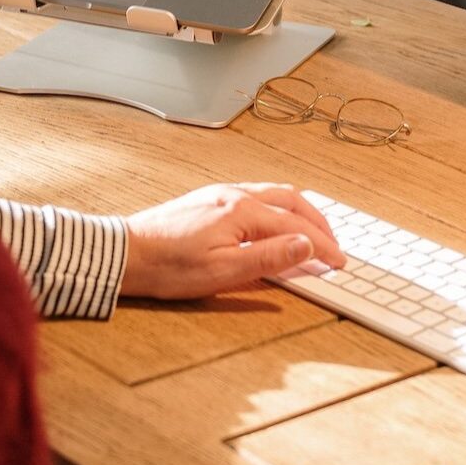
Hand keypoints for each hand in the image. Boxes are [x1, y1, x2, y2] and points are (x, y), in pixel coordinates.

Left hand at [120, 183, 347, 298]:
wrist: (127, 254)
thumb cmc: (169, 267)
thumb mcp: (224, 272)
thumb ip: (269, 257)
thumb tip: (307, 245)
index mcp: (242, 211)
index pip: (296, 226)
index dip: (322, 246)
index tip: (339, 261)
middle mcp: (234, 194)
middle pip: (291, 200)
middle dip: (318, 222)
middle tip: (333, 245)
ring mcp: (220, 193)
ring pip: (275, 192)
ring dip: (300, 210)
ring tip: (312, 231)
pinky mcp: (209, 198)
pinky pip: (257, 193)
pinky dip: (279, 205)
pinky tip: (275, 220)